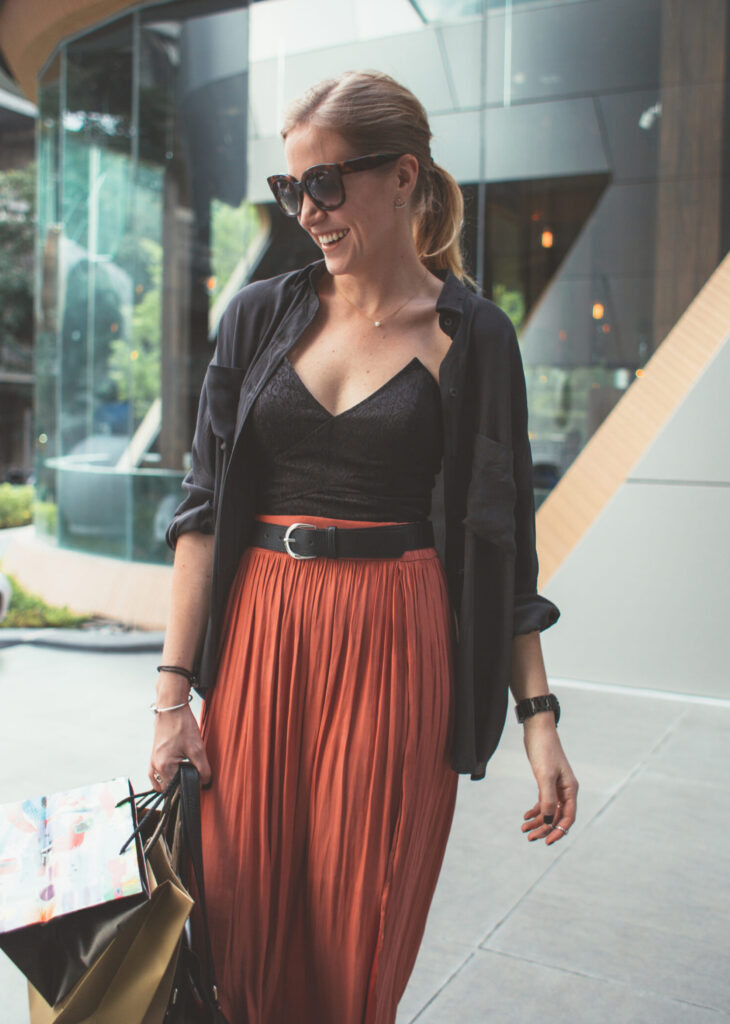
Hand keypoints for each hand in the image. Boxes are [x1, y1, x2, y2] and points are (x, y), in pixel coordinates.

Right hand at [148, 704, 211, 791]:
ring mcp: (152, 761)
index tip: (198, 781)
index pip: (176, 789)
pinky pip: (156, 774)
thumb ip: (203, 769)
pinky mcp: (154, 755)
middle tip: (193, 775)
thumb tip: (205, 782)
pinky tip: (176, 769)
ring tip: (185, 772)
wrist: (172, 708)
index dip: (189, 787)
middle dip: (181, 784)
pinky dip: (166, 775)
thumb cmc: (182, 725)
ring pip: (161, 781)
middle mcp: (155, 766)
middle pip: (168, 787)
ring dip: (172, 781)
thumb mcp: (197, 749)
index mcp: (164, 766)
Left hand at [520, 715, 577, 844]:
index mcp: (570, 789)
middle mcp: (566, 790)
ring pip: (549, 810)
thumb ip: (547, 799)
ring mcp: (556, 786)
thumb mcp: (544, 776)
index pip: (568, 817)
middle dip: (545, 828)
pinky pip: (543, 802)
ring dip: (538, 821)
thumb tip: (547, 821)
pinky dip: (535, 810)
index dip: (558, 831)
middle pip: (558, 816)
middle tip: (529, 837)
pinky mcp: (546, 781)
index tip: (546, 841)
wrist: (537, 730)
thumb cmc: (544, 750)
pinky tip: (525, 817)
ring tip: (524, 830)